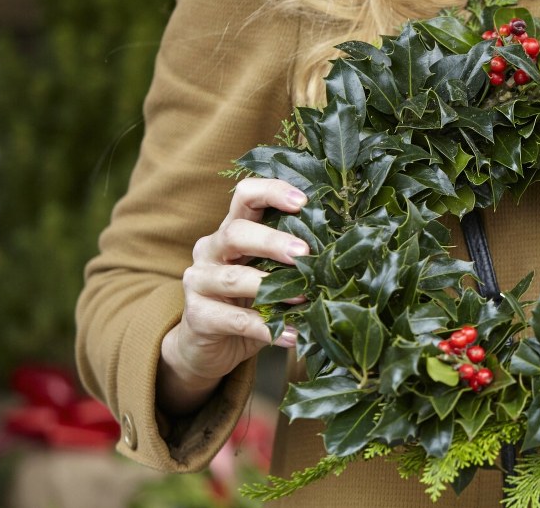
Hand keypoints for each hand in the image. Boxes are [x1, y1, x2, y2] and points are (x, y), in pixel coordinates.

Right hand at [157, 178, 309, 414]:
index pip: (245, 196)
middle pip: (235, 232)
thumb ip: (291, 262)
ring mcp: (198, 282)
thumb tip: (342, 255)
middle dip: (272, 240)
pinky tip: (291, 335)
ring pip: (232, 277)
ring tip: (303, 297)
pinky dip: (266, 328)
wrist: (209, 347)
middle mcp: (210, 250)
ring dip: (271, 287)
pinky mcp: (197, 316)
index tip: (303, 201)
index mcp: (231, 231)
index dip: (272, 192)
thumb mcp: (270, 276)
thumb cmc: (249, 303)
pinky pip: (234, 320)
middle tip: (304, 253)